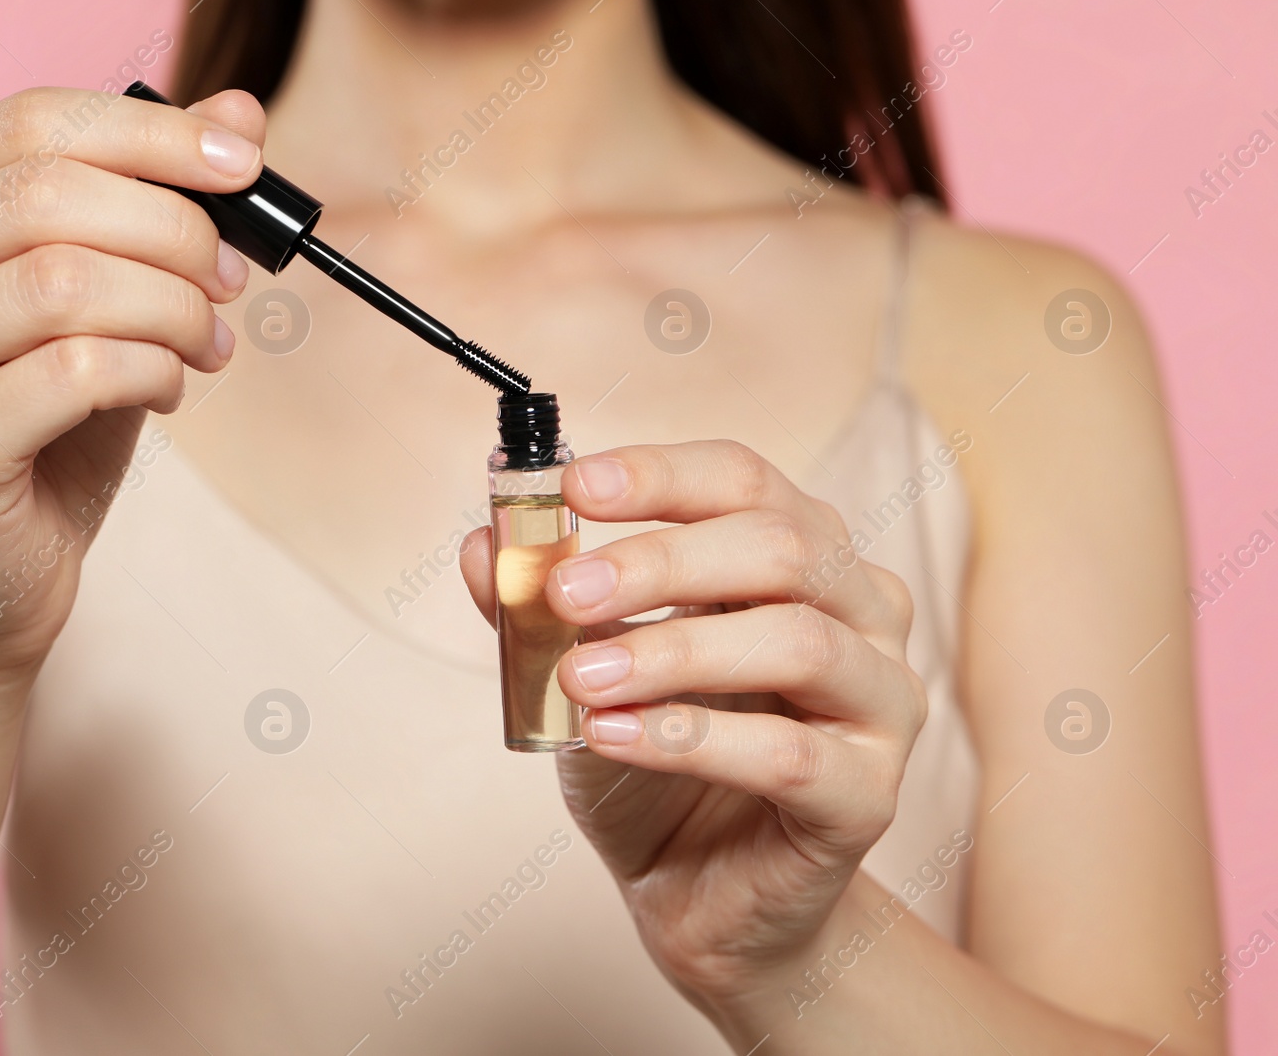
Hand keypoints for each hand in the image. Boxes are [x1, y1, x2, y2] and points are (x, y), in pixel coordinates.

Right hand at [0, 86, 263, 677]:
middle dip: (174, 230)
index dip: (152, 134)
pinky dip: (152, 373)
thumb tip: (240, 113)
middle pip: (47, 192)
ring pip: (65, 281)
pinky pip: (77, 372)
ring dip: (173, 309)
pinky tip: (166, 392)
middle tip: (232, 281)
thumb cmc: (48, 423)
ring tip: (208, 345)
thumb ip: (160, 200)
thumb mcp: (111, 296)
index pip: (30, 123)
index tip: (244, 163)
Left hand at [462, 441, 925, 1022]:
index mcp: (805, 557)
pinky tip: (613, 737)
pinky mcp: (867, 796)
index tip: (574, 485)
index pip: (746, 481)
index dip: (662, 474)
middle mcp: (863, 614)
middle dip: (663, 561)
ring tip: (582, 677)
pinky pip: (787, 755)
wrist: (696, 892)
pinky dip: (690, 739)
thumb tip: (485, 544)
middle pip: (784, 547)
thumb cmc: (655, 759)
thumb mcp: (582, 669)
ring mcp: (881, 704)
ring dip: (674, 651)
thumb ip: (541, 608)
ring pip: (798, 644)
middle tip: (566, 591)